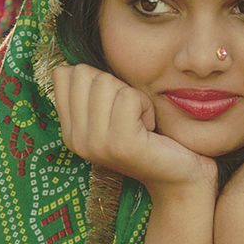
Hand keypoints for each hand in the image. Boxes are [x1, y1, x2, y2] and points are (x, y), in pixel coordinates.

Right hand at [52, 64, 216, 203]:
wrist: (179, 177)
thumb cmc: (150, 138)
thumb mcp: (111, 114)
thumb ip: (90, 93)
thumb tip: (71, 66)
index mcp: (70, 130)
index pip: (64, 74)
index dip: (97, 78)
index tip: (114, 106)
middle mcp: (76, 139)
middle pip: (85, 74)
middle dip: (115, 86)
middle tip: (130, 116)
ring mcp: (96, 143)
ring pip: (107, 83)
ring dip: (133, 97)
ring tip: (140, 123)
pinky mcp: (121, 144)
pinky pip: (130, 97)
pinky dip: (146, 106)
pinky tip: (150, 128)